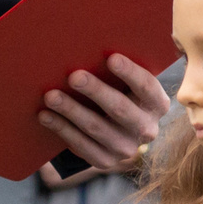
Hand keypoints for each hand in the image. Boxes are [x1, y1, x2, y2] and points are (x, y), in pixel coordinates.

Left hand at [41, 55, 168, 176]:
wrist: (113, 130)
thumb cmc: (117, 91)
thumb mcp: (126, 82)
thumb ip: (120, 68)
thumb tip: (93, 42)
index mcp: (157, 104)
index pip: (146, 86)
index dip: (130, 73)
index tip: (111, 58)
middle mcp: (147, 129)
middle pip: (120, 108)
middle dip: (95, 91)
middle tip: (73, 76)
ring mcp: (126, 148)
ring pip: (96, 127)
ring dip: (71, 110)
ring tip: (51, 96)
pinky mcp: (105, 161)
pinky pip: (81, 145)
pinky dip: (61, 128)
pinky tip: (46, 116)